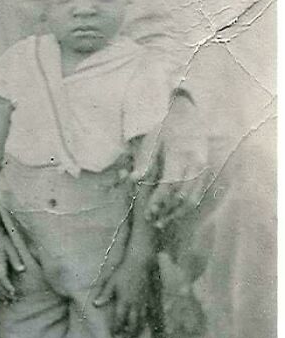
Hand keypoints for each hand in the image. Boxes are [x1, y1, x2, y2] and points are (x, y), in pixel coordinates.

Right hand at [0, 229, 24, 301]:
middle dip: (5, 294)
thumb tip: (22, 270)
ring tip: (8, 302)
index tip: (14, 293)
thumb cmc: (3, 241)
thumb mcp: (11, 249)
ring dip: (0, 294)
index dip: (7, 287)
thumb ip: (16, 260)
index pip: (2, 278)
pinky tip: (2, 295)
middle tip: (13, 301)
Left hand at [94, 254, 149, 337]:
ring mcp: (143, 301)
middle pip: (133, 323)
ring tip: (134, 336)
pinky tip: (145, 325)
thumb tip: (95, 304)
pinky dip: (146, 321)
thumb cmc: (123, 272)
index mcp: (124, 300)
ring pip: (142, 320)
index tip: (113, 334)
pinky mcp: (149, 298)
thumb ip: (104, 294)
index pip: (120, 318)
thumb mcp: (111, 282)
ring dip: (138, 329)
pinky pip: (149, 313)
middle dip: (129, 332)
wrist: (139, 263)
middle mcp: (135, 303)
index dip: (116, 328)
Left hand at [132, 95, 209, 227]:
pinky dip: (187, 206)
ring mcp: (202, 168)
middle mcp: (194, 163)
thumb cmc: (166, 129)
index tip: (148, 212)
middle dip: (166, 210)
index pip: (169, 184)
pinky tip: (174, 213)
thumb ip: (145, 163)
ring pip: (193, 198)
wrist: (189, 115)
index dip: (158, 201)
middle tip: (152, 220)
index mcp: (178, 154)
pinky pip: (199, 194)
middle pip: (181, 195)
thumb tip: (132, 180)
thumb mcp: (152, 141)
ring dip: (177, 213)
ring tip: (162, 221)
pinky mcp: (206, 172)